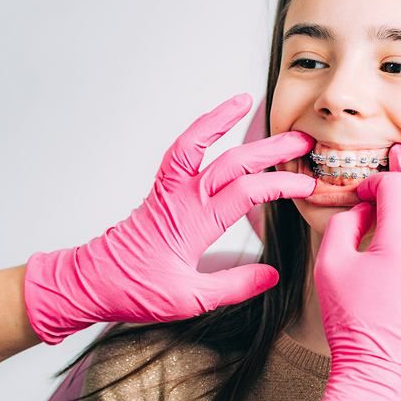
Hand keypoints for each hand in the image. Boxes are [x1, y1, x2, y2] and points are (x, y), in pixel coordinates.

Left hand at [24, 94, 315, 343]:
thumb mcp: (190, 300)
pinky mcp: (162, 190)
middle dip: (271, 150)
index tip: (308, 185)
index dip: (281, 185)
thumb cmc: (135, 290)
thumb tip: (272, 275)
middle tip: (303, 142)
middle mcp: (183, 198)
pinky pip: (180, 152)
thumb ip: (234, 286)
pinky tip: (214, 124)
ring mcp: (170, 190)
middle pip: (233, 162)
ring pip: (197, 144)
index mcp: (194, 223)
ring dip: (222, 121)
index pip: (248, 193)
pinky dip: (198, 132)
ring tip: (246, 100)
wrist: (93, 281)